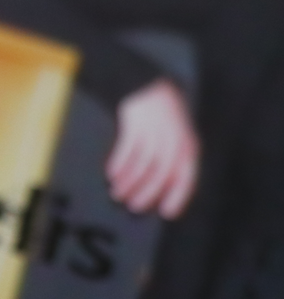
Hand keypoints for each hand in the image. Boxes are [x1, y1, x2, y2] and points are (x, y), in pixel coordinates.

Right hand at [107, 79, 198, 217]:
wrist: (146, 86)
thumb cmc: (161, 118)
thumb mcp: (176, 137)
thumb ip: (174, 160)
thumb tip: (164, 189)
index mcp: (186, 144)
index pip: (186, 174)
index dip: (178, 195)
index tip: (166, 212)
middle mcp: (173, 138)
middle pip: (162, 172)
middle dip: (147, 192)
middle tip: (134, 207)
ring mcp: (154, 130)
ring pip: (143, 163)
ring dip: (129, 181)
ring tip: (118, 193)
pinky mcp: (136, 122)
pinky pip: (127, 149)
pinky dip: (119, 164)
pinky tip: (112, 174)